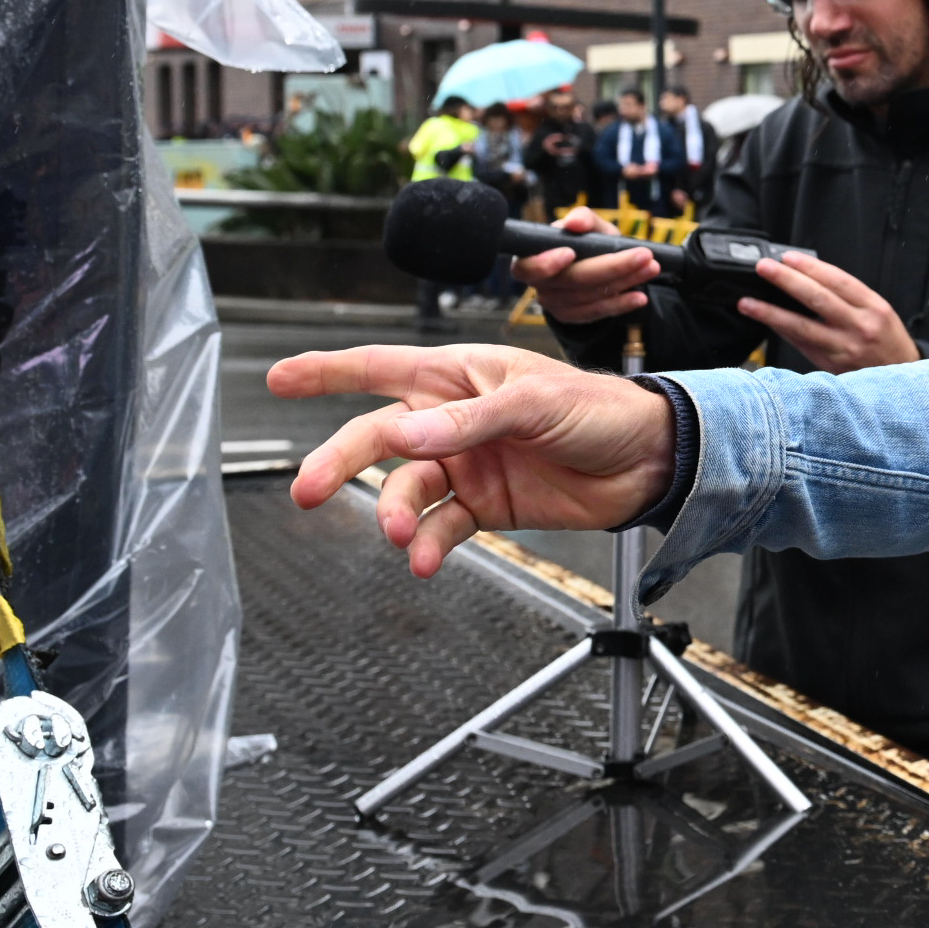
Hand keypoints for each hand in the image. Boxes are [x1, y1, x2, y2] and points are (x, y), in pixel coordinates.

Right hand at [270, 344, 677, 575]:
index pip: (381, 367)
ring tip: (397, 536)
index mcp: (460, 374)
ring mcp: (465, 464)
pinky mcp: (484, 506)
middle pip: (378, 439)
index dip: (328, 372)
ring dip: (394, 513)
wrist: (649, 461)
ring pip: (406, 490)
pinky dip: (426, 544)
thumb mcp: (536, 402)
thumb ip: (469, 420)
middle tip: (306, 489)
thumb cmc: (600, 409)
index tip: (279, 378)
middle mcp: (452, 419)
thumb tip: (407, 435)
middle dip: (338, 462)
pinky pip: (440, 527)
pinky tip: (421, 560)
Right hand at [515, 206, 662, 322]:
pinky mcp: (571, 317)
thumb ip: (584, 218)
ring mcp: (554, 303)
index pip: (528, 267)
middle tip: (644, 255)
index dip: (546, 263)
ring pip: (590, 296)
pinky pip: (597, 312)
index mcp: (531, 257)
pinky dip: (621, 304)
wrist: (594, 267)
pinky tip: (640, 296)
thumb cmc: (588, 241)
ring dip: (625, 281)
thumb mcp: (590, 226)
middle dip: (612, 266)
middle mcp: (539, 284)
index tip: (570, 252)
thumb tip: (574, 223)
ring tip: (651, 268)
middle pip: (573, 279)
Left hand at [737, 250, 920, 371]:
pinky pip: (802, 346)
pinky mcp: (830, 366)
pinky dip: (782, 333)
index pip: (839, 281)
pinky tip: (766, 323)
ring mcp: (844, 349)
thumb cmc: (888, 342)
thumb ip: (849, 298)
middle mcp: (860, 327)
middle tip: (765, 268)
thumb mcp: (879, 312)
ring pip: (802, 328)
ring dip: (771, 313)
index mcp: (874, 307)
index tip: (788, 258)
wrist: (902, 378)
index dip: (811, 267)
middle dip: (787, 281)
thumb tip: (808, 279)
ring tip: (748, 302)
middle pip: (818, 299)